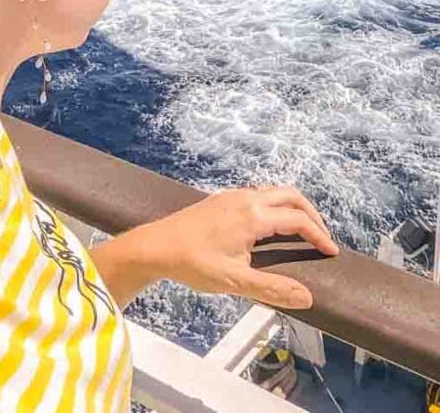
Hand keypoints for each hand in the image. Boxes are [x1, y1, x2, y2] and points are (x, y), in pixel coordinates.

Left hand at [137, 184, 337, 309]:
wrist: (157, 245)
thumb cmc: (194, 264)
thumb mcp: (235, 282)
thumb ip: (272, 289)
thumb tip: (307, 297)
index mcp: (253, 216)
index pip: (298, 220)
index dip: (319, 235)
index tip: (332, 252)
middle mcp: (246, 198)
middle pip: (291, 195)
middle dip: (312, 214)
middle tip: (322, 237)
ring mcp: (233, 195)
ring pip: (274, 191)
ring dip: (293, 207)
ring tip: (302, 231)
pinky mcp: (222, 198)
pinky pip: (259, 193)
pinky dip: (276, 205)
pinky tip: (272, 226)